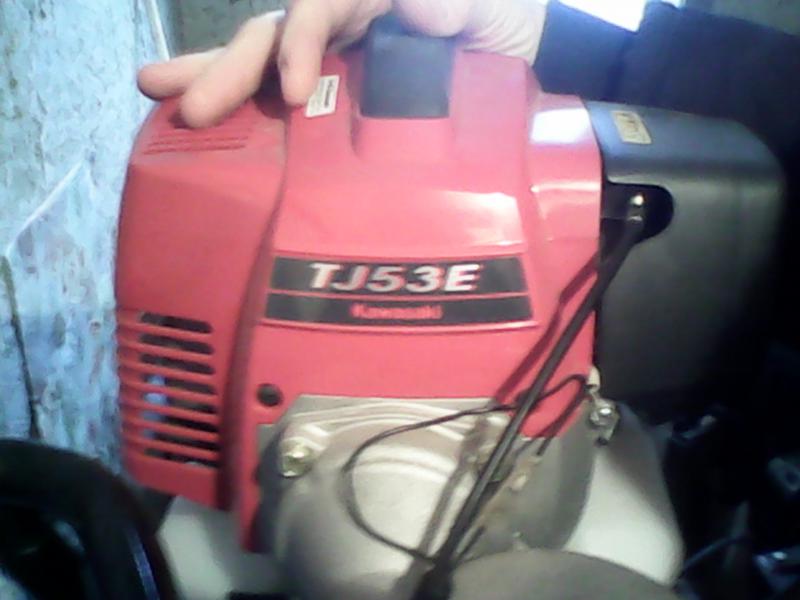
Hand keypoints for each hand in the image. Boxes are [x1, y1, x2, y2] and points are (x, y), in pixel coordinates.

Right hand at [137, 0, 546, 127]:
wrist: (521, 62)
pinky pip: (284, 102)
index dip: (299, 44)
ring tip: (156, 99)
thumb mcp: (489, 10)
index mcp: (367, 0)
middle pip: (271, 38)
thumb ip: (455, 5)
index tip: (291, 94)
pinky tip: (214, 135)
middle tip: (162, 93)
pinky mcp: (337, 99)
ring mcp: (333, 61)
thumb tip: (420, 8)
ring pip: (263, 66)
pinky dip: (249, 114)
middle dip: (222, 67)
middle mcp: (338, 25)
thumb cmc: (503, 27)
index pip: (318, 11)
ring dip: (212, 81)